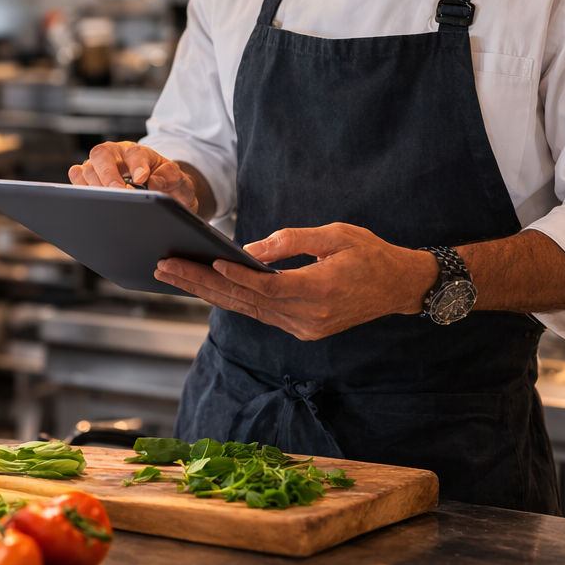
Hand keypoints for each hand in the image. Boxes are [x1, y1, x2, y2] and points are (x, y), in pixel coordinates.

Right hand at [67, 141, 197, 213]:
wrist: (160, 190)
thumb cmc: (166, 184)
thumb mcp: (178, 181)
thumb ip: (171, 178)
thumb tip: (154, 182)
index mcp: (139, 153)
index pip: (135, 153)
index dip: (137, 165)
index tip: (142, 179)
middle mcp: (116, 155)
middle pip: (102, 153)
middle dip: (108, 174)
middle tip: (117, 191)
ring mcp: (100, 166)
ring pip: (87, 167)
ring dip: (94, 185)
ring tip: (107, 201)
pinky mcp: (88, 178)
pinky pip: (76, 177)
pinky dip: (80, 187)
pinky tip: (92, 200)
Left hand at [152, 223, 436, 339]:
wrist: (399, 286)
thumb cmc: (369, 253)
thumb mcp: (335, 234)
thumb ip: (292, 241)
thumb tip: (249, 250)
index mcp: (321, 292)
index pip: (268, 287)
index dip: (237, 276)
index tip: (208, 262)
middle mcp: (309, 317)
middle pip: (246, 302)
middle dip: (202, 283)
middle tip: (165, 266)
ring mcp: (305, 328)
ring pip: (247, 311)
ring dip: (207, 292)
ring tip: (173, 274)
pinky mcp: (302, 330)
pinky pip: (259, 314)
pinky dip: (230, 299)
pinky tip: (204, 286)